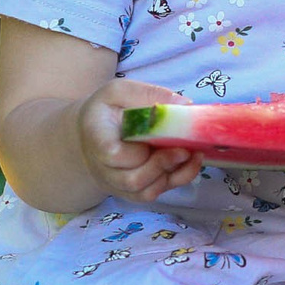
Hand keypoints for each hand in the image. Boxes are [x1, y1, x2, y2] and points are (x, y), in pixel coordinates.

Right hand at [78, 79, 203, 203]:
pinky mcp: (133, 190)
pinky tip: (190, 162)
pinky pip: (155, 193)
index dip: (138, 152)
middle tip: (185, 149)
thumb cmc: (107, 110)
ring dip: (173, 174)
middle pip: (132, 179)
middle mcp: (104, 168)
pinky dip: (177, 180)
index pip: (113, 155)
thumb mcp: (120, 91)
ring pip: (145, 191)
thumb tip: (185, 105)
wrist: (92, 134)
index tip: (156, 135)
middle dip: (162, 165)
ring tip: (191, 153)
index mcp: (97, 138)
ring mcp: (118, 183)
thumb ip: (149, 94)